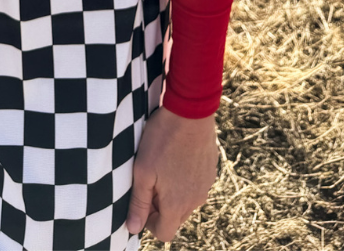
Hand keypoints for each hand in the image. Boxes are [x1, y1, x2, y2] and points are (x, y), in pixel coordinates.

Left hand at [126, 107, 218, 240]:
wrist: (190, 111)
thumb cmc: (162, 140)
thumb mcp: (142, 171)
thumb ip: (138, 203)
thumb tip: (133, 228)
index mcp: (177, 204)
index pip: (164, 233)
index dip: (149, 222)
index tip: (143, 200)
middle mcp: (196, 200)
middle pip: (175, 217)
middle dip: (160, 206)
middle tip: (149, 179)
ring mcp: (206, 185)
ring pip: (186, 200)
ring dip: (173, 192)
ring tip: (162, 165)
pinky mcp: (210, 170)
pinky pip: (196, 184)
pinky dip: (184, 178)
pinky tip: (175, 156)